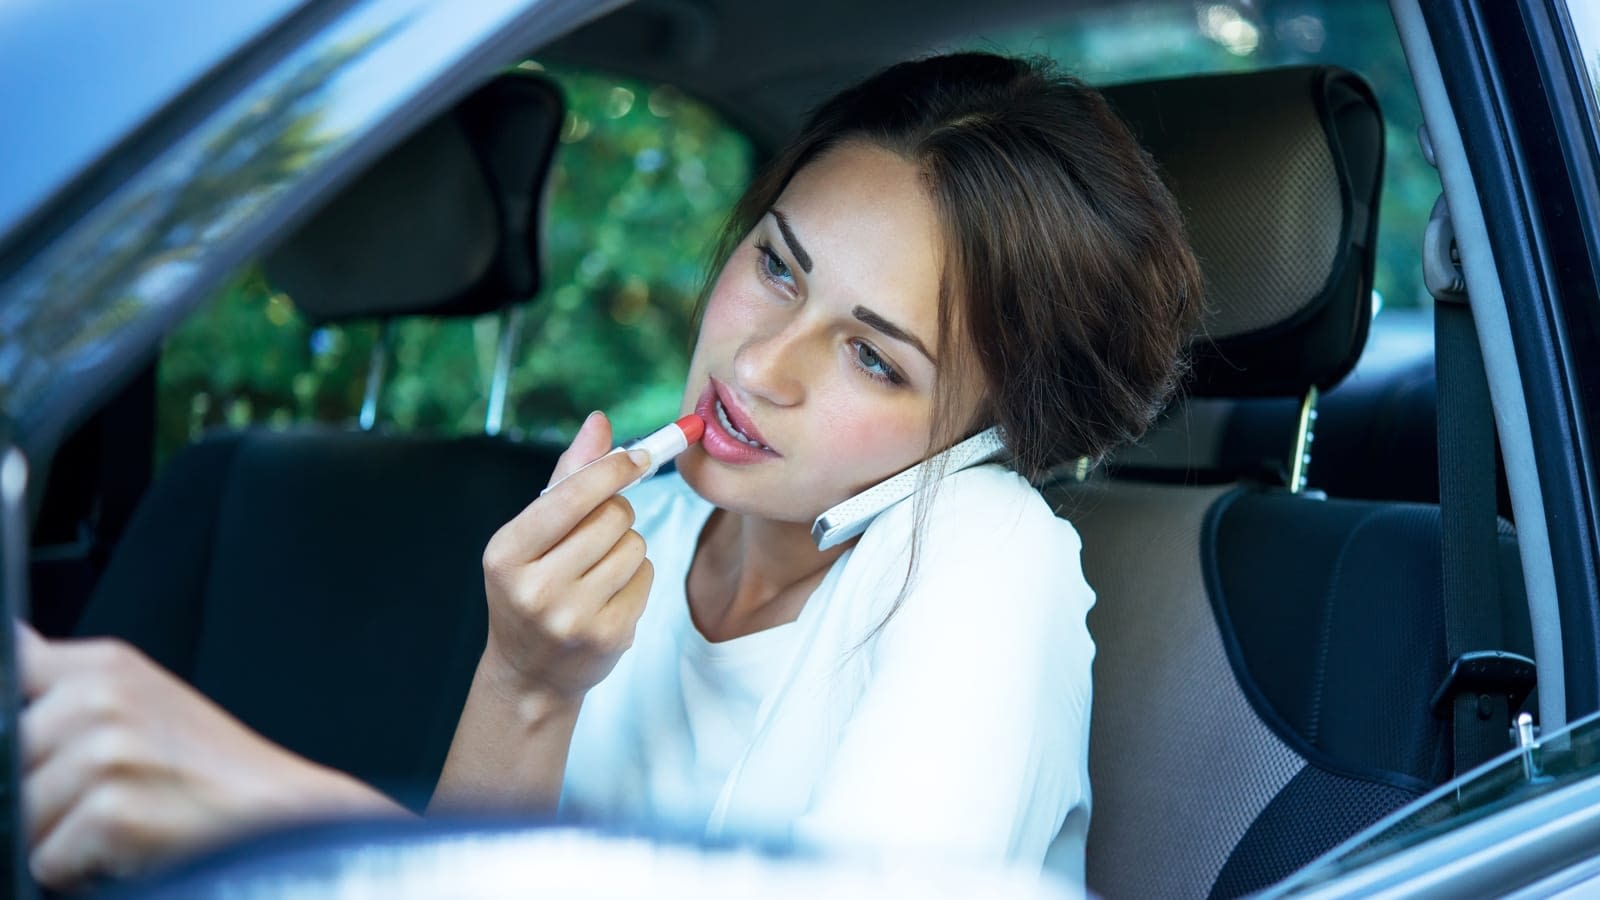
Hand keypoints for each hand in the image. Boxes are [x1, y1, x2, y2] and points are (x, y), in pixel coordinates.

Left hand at [19, 623, 398, 888]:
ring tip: (117, 823)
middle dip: (36, 790)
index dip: (14, 721)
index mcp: (105, 664)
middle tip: (103, 794)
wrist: (282, 814)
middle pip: (6, 757)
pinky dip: (79, 871)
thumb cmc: (209, 767)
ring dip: (56, 836)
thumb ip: (62, 679)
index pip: (11, 669)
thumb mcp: (137, 696)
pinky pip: (45, 861)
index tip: (42, 748)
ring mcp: (107, 753)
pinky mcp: (112, 812)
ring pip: (19, 816)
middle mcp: (102, 698)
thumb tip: (12, 643)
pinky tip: (129, 848)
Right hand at [479, 411, 654, 701]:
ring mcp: (572, 618)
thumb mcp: (532, 534)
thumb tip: (599, 422)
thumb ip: (567, 477)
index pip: (571, 496)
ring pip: (635, 546)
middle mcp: (534, 588)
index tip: (638, 456)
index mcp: (506, 553)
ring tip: (598, 568)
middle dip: (616, 513)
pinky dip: (638, 576)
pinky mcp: (608, 637)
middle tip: (599, 531)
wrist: (531, 673)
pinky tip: (610, 594)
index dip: (612, 469)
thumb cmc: (532, 587)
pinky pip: (648, 577)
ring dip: (627, 547)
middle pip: (612, 517)